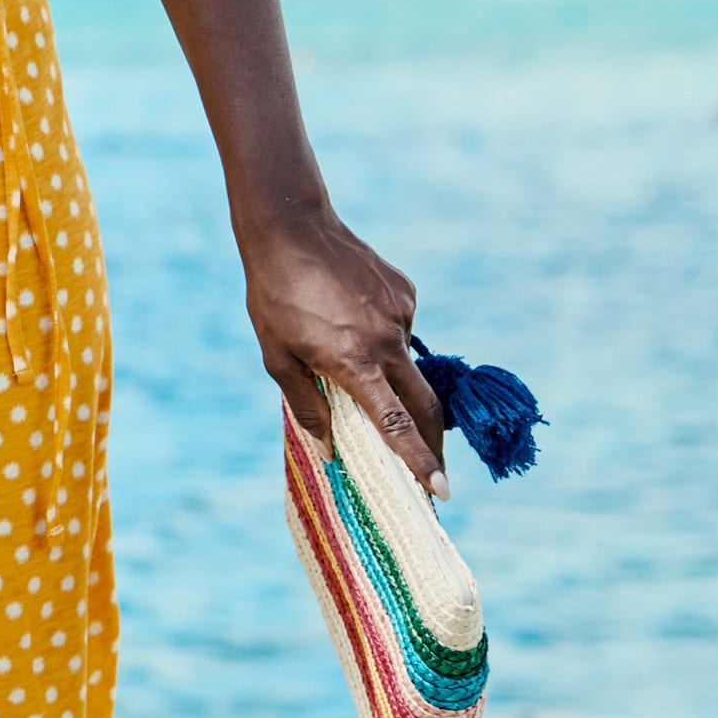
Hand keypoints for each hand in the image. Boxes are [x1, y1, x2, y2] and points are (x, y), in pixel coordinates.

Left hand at [237, 199, 447, 495]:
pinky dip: (383, 335)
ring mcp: (401, 313)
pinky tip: (351, 314)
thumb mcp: (277, 356)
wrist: (291, 226)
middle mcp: (386, 340)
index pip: (396, 425)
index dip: (421, 462)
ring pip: (406, 361)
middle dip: (433, 441)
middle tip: (435, 470)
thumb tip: (329, 450)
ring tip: (342, 342)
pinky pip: (399, 327)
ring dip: (389, 372)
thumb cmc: (275, 295)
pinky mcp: (405, 291)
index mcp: (354, 362)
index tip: (442, 491)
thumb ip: (305, 405)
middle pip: (424, 404)